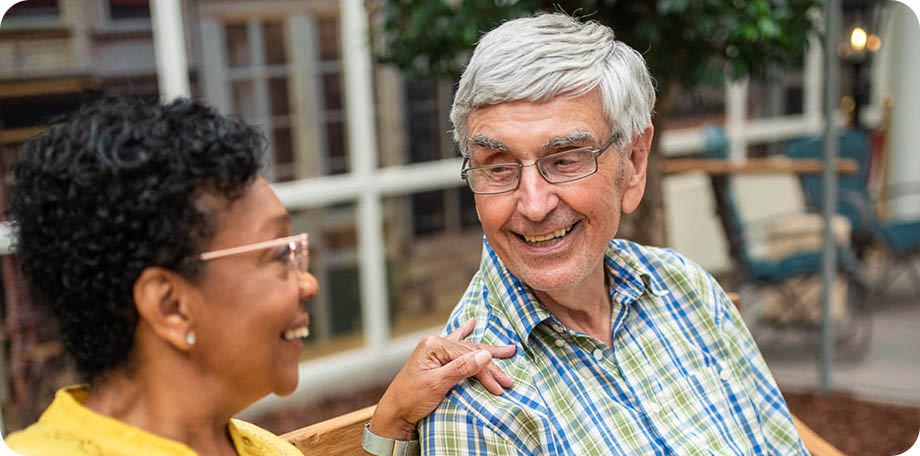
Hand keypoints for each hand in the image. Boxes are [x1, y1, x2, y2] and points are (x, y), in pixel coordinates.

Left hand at [369, 318, 515, 439]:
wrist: (393, 413)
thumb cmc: (411, 399)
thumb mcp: (437, 384)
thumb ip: (461, 368)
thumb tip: (485, 355)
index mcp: (433, 345)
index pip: (468, 356)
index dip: (487, 371)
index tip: (501, 386)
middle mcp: (434, 344)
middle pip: (470, 353)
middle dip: (491, 367)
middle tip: (509, 380)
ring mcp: (434, 350)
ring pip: (467, 351)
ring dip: (486, 357)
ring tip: (507, 351)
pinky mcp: (434, 359)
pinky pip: (455, 345)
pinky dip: (465, 334)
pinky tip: (472, 323)